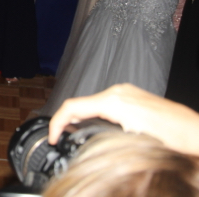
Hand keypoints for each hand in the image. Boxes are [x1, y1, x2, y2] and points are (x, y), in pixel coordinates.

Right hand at [48, 83, 198, 155]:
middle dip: (65, 120)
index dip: (56, 123)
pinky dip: (92, 115)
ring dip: (79, 118)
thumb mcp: (130, 143)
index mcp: (113, 102)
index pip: (72, 107)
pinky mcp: (131, 96)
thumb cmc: (172, 138)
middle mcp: (117, 92)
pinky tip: (94, 127)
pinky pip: (103, 103)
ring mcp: (125, 92)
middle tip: (58, 139)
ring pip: (91, 103)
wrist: (195, 132)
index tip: (53, 138)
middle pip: (79, 103)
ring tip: (73, 135)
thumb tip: (82, 144)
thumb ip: (100, 138)